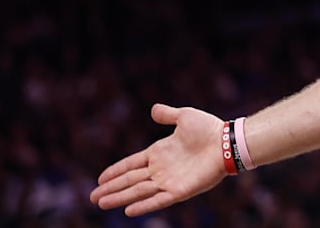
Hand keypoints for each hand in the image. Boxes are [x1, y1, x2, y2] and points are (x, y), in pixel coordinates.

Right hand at [90, 103, 226, 215]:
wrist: (226, 141)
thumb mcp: (184, 117)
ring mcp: (169, 180)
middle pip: (130, 180)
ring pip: (139, 192)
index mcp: (159, 152)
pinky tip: (128, 211)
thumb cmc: (208, 128)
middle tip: (92, 198)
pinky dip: (144, 205)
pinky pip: (158, 200)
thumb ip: (168, 114)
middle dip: (111, 188)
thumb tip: (154, 109)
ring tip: (102, 204)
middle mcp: (161, 168)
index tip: (99, 179)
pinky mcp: (180, 190)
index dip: (115, 171)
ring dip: (120, 198)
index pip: (131, 164)